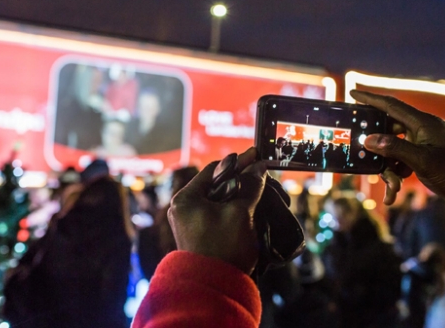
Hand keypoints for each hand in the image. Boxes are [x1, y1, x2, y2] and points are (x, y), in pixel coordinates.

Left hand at [168, 147, 266, 273]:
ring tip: (259, 191)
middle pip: (216, 185)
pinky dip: (234, 210)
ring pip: (219, 201)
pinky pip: (218, 215)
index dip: (237, 162)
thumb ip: (251, 187)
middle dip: (240, 180)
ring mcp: (190, 224)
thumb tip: (259, 167)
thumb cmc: (223, 248)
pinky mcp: (200, 236)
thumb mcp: (240, 213)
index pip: (214, 170)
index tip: (256, 156)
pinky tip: (250, 209)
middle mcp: (183, 209)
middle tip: (261, 174)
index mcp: (185, 199)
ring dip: (239, 196)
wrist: (214, 288)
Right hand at [351, 90, 444, 208]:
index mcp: (423, 123)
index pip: (390, 105)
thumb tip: (368, 139)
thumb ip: (394, 148)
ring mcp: (424, 143)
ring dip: (388, 168)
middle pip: (388, 130)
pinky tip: (394, 192)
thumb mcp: (423, 160)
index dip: (369, 99)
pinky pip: (403, 160)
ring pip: (393, 150)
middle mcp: (422, 129)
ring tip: (391, 187)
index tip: (352, 93)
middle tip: (360, 153)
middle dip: (375, 147)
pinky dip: (396, 174)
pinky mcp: (426, 156)